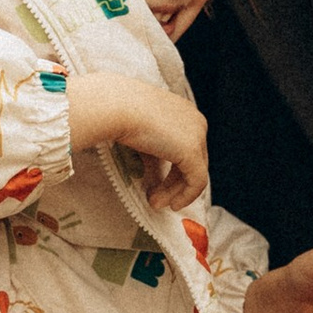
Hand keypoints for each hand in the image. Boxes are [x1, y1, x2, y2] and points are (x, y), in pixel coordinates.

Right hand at [65, 70, 209, 210]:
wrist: (116, 107)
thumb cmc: (119, 112)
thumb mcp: (140, 132)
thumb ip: (152, 151)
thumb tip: (153, 175)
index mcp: (184, 112)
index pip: (186, 146)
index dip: (173, 170)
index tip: (156, 185)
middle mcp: (196, 122)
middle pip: (192, 161)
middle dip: (173, 184)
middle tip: (154, 199)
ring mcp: (197, 136)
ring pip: (194, 173)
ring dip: (175, 192)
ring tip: (155, 203)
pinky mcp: (192, 151)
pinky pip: (196, 181)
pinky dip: (186, 196)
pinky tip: (172, 205)